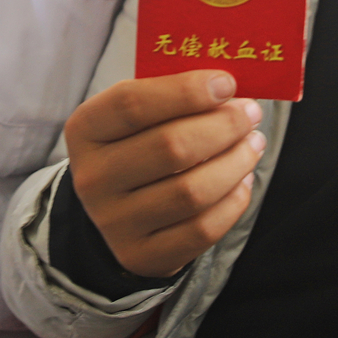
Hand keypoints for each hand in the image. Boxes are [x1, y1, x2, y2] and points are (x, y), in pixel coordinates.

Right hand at [64, 70, 264, 278]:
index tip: (227, 83)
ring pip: (192, 191)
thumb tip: (229, 87)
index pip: (132, 104)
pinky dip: (233, 201)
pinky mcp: (141, 254)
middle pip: (170, 146)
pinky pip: (202, 229)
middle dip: (223, 126)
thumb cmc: (136, 146)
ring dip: (235, 162)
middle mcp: (92, 178)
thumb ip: (172, 95)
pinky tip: (242, 180)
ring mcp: (114, 222)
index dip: (186, 91)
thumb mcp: (137, 115)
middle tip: (249, 114)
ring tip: (252, 144)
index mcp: (85, 130)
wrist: (116, 211)